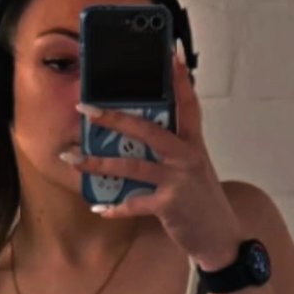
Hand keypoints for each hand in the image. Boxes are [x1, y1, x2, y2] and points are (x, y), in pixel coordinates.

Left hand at [69, 49, 241, 268]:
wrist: (221, 239)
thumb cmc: (203, 203)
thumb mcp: (195, 171)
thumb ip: (174, 152)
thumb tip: (142, 138)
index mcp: (194, 145)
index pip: (188, 106)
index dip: (180, 80)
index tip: (170, 54)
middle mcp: (187, 157)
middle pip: (149, 129)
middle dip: (115, 118)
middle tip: (86, 108)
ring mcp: (178, 180)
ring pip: (133, 165)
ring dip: (99, 163)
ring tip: (72, 158)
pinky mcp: (169, 205)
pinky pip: (135, 203)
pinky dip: (116, 207)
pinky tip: (99, 207)